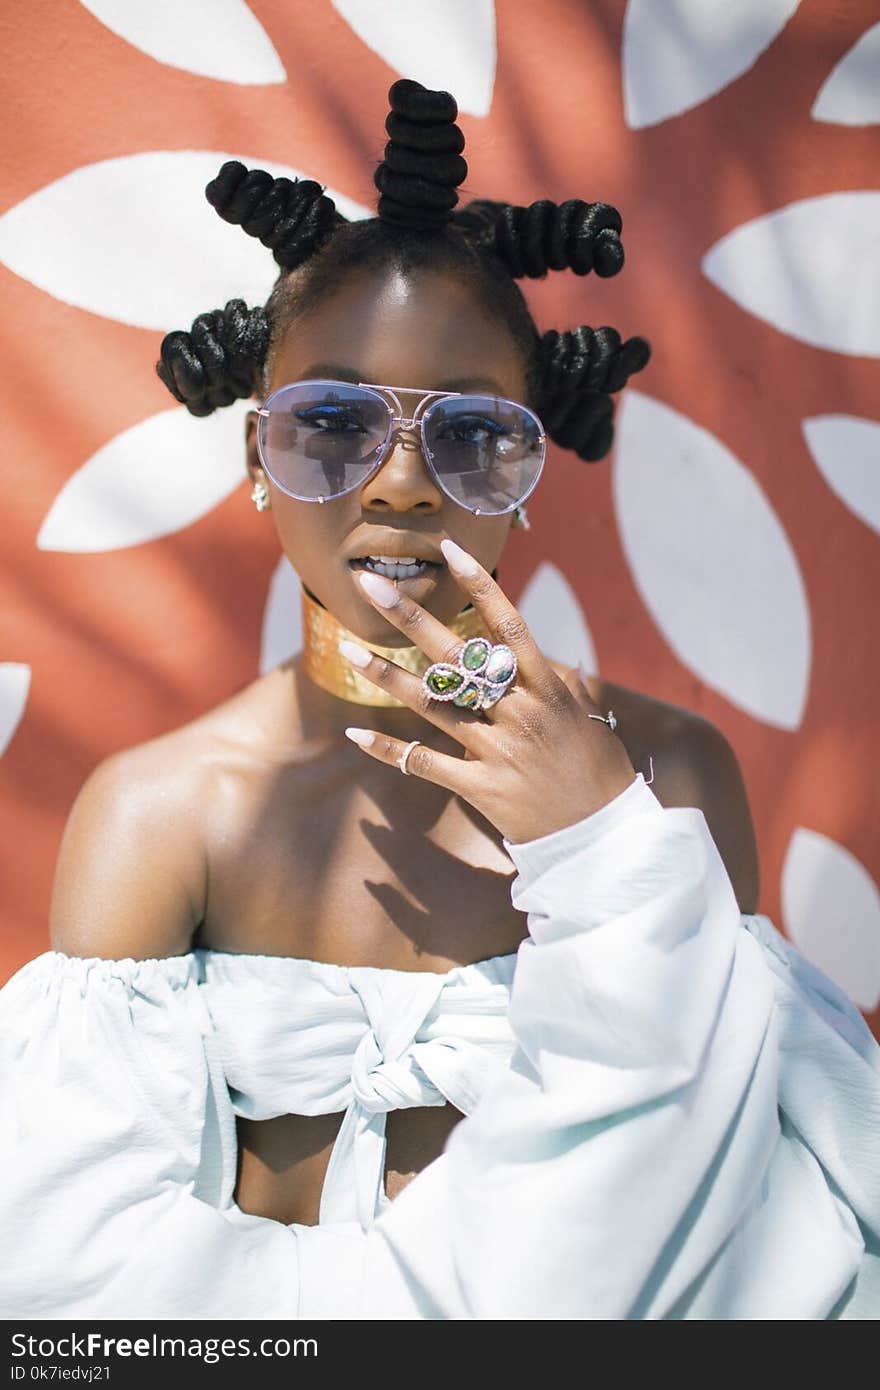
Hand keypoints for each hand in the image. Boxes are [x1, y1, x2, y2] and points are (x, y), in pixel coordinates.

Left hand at [340, 539, 637, 843]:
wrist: (602, 838)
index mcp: (548, 689)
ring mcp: (496, 749)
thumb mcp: (589, 720)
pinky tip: (354, 733)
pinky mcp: (478, 786)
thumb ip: (566, 687)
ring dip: (386, 675)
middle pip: (456, 656)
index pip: (508, 625)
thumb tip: (556, 663)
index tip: (450, 551)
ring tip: (348, 648)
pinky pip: (424, 762)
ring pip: (431, 704)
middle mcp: (519, 711)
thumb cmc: (600, 774)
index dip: (479, 586)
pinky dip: (388, 748)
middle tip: (370, 583)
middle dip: (410, 616)